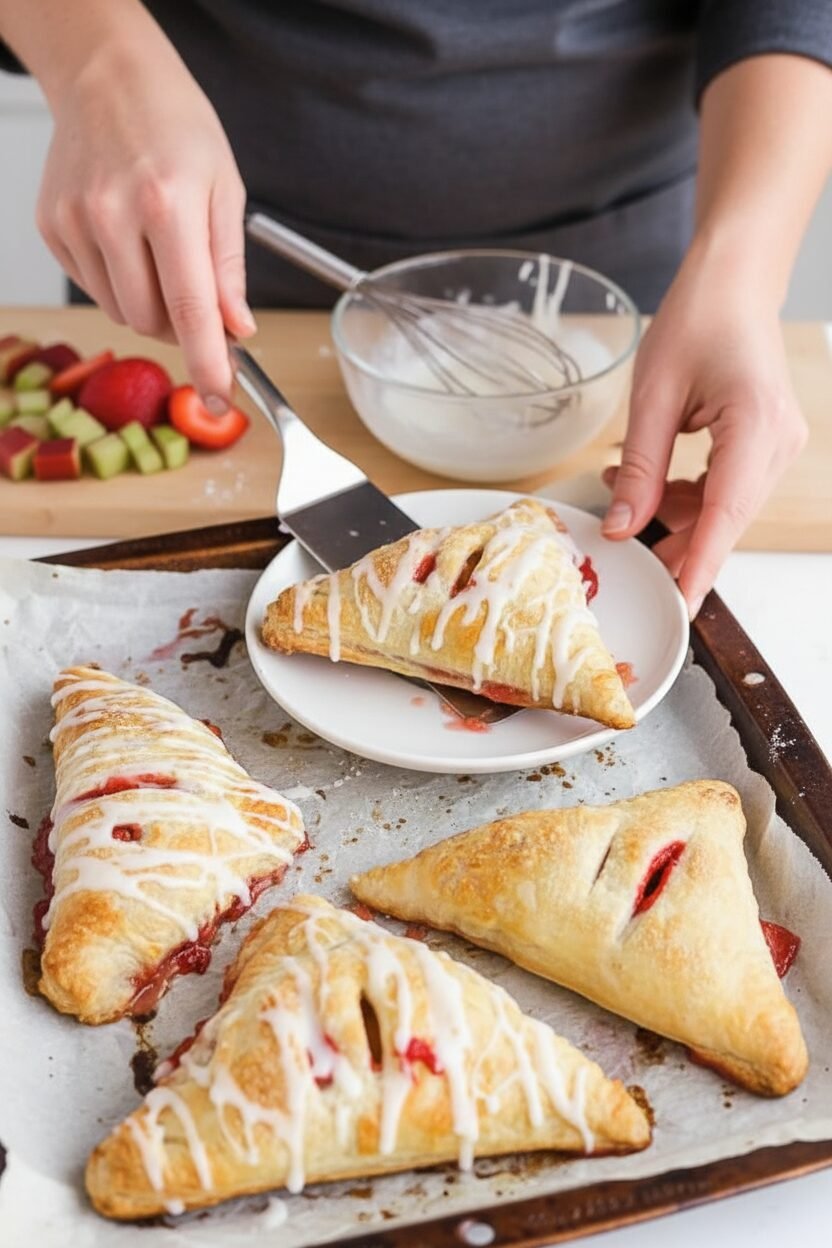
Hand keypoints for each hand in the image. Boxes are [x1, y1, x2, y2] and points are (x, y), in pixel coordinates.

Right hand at [36, 41, 252, 406]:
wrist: (108, 77)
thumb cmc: (177, 128)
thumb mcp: (225, 190)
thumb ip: (229, 268)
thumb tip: (236, 331)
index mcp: (168, 205)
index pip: (190, 310)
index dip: (207, 363)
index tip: (221, 397)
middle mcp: (113, 216)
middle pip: (151, 322)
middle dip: (182, 327)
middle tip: (198, 296)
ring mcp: (75, 223)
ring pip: (121, 313)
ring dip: (150, 306)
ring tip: (161, 254)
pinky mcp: (52, 228)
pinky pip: (95, 288)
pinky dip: (120, 282)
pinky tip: (129, 241)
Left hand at [601, 254, 807, 616]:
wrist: (731, 284)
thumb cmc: (696, 320)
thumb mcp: (652, 396)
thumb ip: (638, 468)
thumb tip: (622, 526)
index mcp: (755, 425)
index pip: (726, 512)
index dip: (702, 561)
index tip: (681, 600)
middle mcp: (778, 442)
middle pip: (727, 519)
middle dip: (679, 543)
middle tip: (629, 560)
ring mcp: (777, 446)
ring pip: (726, 509)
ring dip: (678, 517)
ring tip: (625, 495)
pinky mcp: (766, 446)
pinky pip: (728, 491)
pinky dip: (690, 498)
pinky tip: (652, 485)